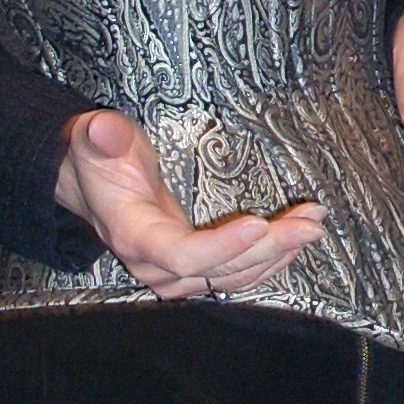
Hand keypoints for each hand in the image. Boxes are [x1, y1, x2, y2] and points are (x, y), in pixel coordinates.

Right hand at [54, 107, 325, 297]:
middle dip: (269, 246)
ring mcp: (176, 273)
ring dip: (278, 253)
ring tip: (311, 225)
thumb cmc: (100, 161)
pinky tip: (294, 243)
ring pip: (234, 275)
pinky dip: (270, 259)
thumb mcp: (95, 139)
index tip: (258, 223)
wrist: (93, 186)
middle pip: (219, 269)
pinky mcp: (195, 270)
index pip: (179, 253)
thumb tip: (101, 129)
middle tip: (308, 223)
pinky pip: (236, 275)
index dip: (220, 246)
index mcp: (133, 234)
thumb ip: (102, 136)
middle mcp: (155, 264)